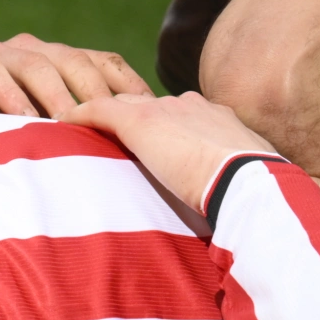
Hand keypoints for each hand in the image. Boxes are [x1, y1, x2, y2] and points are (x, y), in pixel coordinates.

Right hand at [0, 34, 152, 120]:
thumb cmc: (5, 127)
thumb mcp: (48, 126)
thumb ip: (82, 128)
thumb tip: (135, 154)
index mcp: (64, 61)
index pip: (107, 62)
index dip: (131, 83)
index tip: (153, 110)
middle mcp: (39, 50)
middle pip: (77, 61)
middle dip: (97, 91)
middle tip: (113, 121)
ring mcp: (5, 54)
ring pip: (39, 65)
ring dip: (57, 94)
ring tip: (69, 122)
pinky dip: (12, 97)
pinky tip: (24, 121)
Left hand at [57, 92, 276, 212]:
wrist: (249, 182)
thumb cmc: (256, 195)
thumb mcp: (245, 186)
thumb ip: (232, 188)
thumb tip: (232, 214)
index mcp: (220, 121)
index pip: (184, 118)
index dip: (168, 129)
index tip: (157, 144)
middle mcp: (193, 106)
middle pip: (153, 106)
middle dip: (137, 119)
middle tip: (116, 136)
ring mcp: (167, 110)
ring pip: (127, 105)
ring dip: (109, 118)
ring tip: (86, 131)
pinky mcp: (142, 120)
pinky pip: (100, 110)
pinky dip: (81, 115)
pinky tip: (63, 122)